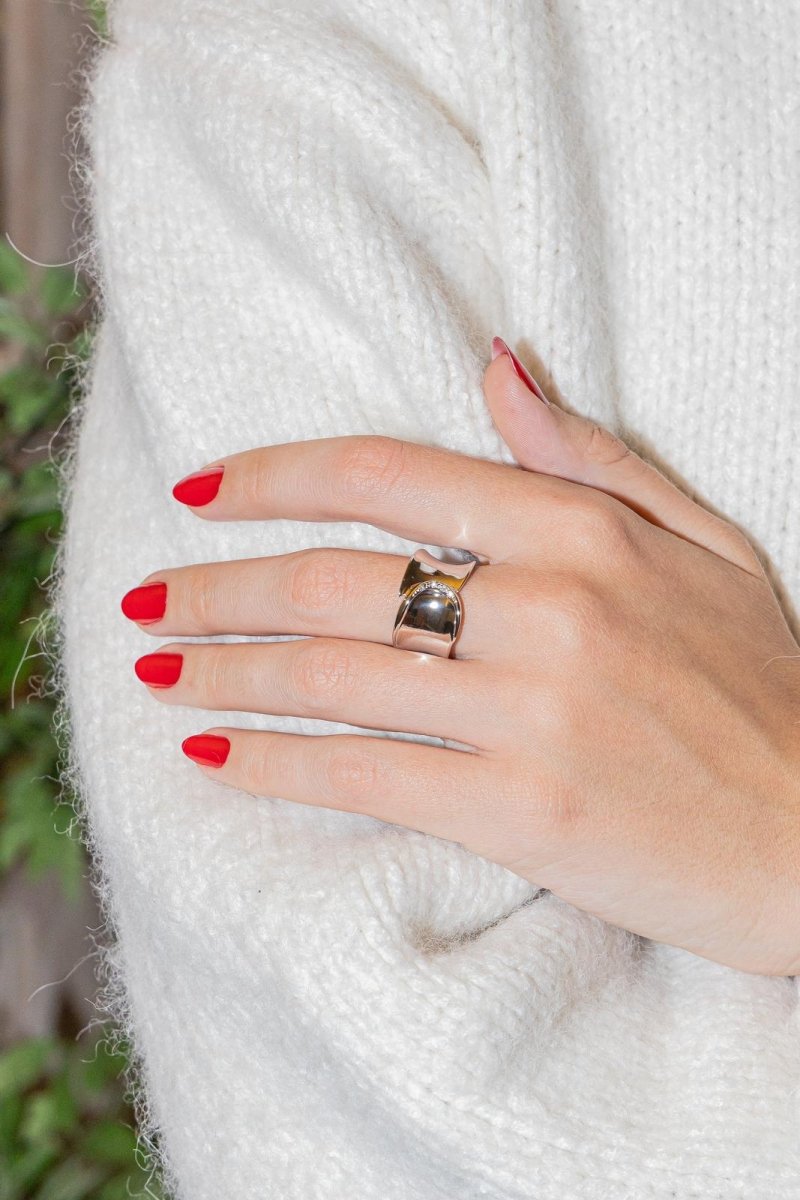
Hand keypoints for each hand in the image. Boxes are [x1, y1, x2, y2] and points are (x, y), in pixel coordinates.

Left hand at [120, 339, 799, 975]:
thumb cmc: (764, 683)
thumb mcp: (703, 540)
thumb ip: (588, 452)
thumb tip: (493, 363)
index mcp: (584, 532)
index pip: (386, 475)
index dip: (275, 479)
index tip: (202, 493)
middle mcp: (547, 611)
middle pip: (333, 581)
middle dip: (217, 589)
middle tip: (147, 600)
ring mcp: (530, 715)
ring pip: (331, 677)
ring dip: (222, 675)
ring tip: (157, 674)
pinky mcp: (520, 812)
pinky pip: (365, 777)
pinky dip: (276, 766)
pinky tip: (215, 758)